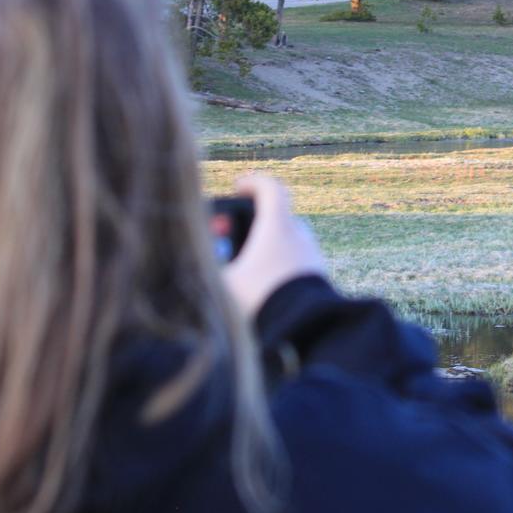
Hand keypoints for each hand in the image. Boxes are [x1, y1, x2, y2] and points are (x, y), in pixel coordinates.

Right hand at [221, 173, 325, 318]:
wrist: (304, 329)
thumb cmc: (261, 298)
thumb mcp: (225, 283)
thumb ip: (208, 268)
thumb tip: (194, 264)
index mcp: (278, 226)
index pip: (269, 187)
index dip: (252, 183)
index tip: (238, 188)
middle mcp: (299, 235)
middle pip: (274, 218)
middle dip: (252, 226)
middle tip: (232, 241)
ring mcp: (312, 256)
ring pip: (284, 243)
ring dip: (265, 250)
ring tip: (245, 271)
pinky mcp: (318, 277)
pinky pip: (294, 264)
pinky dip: (278, 268)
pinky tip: (263, 288)